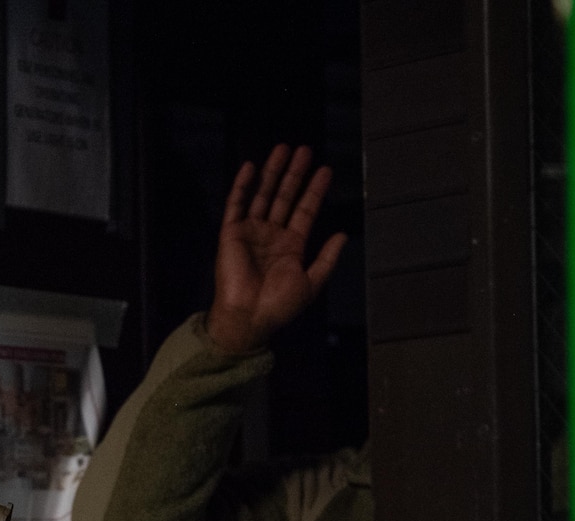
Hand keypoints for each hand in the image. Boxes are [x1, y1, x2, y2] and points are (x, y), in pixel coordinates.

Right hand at [204, 144, 347, 356]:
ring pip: (263, 195)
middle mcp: (271, 235)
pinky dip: (242, 186)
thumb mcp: (311, 283)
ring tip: (283, 149)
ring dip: (272, 172)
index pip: (305, 211)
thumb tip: (343, 235)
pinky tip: (251, 167)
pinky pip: (236, 205)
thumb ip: (327, 258)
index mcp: (291, 246)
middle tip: (305, 150)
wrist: (249, 317)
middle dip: (295, 174)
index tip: (325, 170)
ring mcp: (251, 233)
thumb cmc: (279, 306)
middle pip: (285, 197)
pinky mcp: (231, 234)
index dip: (315, 190)